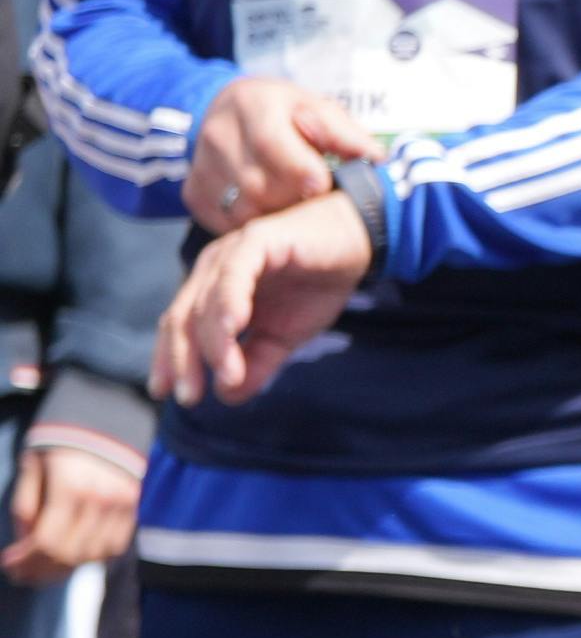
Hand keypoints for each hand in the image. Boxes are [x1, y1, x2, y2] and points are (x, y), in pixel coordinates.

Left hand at [0, 439, 131, 583]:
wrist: (106, 420)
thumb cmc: (60, 442)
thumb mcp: (33, 466)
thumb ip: (26, 505)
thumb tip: (24, 543)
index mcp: (71, 487)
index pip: (47, 542)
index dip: (25, 560)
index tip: (8, 565)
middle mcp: (101, 501)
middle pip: (68, 554)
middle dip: (40, 570)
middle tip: (21, 574)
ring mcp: (122, 507)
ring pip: (91, 556)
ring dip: (63, 568)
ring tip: (42, 569)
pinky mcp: (133, 509)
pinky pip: (113, 548)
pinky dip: (90, 558)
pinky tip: (70, 557)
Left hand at [149, 189, 373, 405]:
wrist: (355, 242)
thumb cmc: (315, 284)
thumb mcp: (285, 335)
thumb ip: (257, 363)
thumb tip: (229, 396)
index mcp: (211, 290)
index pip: (179, 327)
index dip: (170, 360)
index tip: (168, 394)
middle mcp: (211, 271)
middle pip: (182, 317)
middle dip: (181, 359)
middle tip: (187, 396)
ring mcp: (230, 254)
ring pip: (207, 302)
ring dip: (214, 342)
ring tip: (226, 376)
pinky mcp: (255, 241)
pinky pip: (235, 274)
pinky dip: (230, 301)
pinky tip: (236, 327)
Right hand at [183, 73, 367, 230]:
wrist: (229, 112)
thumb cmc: (286, 114)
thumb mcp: (317, 108)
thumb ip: (344, 133)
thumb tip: (374, 157)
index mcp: (252, 104)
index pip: (271, 145)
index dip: (302, 171)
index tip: (322, 184)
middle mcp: (218, 133)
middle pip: (258, 185)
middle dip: (293, 198)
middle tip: (313, 197)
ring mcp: (200, 165)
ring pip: (242, 210)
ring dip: (276, 216)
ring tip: (294, 204)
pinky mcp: (193, 193)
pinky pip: (227, 222)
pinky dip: (254, 225)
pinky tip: (272, 211)